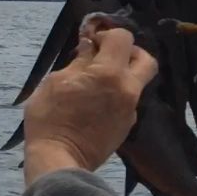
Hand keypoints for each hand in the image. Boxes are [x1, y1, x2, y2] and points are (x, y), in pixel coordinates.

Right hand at [23, 28, 156, 184]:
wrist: (60, 161)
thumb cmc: (50, 119)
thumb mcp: (56, 82)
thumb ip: (78, 61)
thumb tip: (89, 46)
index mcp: (109, 73)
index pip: (123, 38)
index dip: (107, 34)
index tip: (91, 43)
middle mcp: (128, 89)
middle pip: (146, 59)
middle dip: (129, 52)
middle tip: (107, 57)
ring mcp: (131, 109)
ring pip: (138, 82)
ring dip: (123, 75)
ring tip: (98, 81)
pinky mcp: (128, 126)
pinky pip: (129, 101)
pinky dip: (118, 94)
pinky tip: (97, 102)